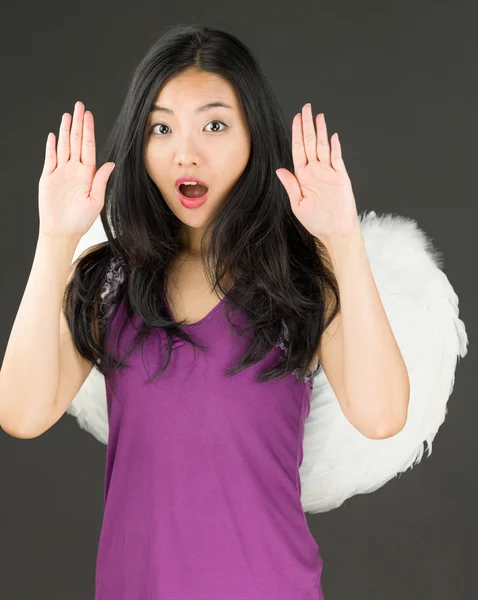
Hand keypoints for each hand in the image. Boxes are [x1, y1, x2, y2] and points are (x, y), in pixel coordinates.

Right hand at [38, 100, 115, 240]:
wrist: (62, 231)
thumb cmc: (81, 220)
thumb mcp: (96, 201)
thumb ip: (101, 181)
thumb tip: (111, 163)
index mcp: (88, 174)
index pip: (88, 147)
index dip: (89, 131)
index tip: (89, 116)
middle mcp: (74, 170)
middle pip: (76, 141)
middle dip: (78, 123)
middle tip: (79, 106)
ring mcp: (61, 172)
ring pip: (63, 146)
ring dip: (65, 130)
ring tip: (67, 115)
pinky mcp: (48, 177)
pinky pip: (49, 158)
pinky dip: (51, 147)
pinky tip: (53, 135)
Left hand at [275, 103, 359, 246]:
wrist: (335, 232)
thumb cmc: (316, 221)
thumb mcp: (298, 204)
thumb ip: (290, 186)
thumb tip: (280, 169)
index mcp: (303, 176)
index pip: (298, 150)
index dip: (296, 133)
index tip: (296, 118)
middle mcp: (315, 171)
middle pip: (310, 143)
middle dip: (307, 125)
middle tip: (306, 108)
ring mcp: (329, 173)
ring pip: (323, 147)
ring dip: (321, 132)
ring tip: (318, 116)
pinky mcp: (341, 178)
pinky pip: (338, 159)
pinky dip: (335, 147)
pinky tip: (332, 136)